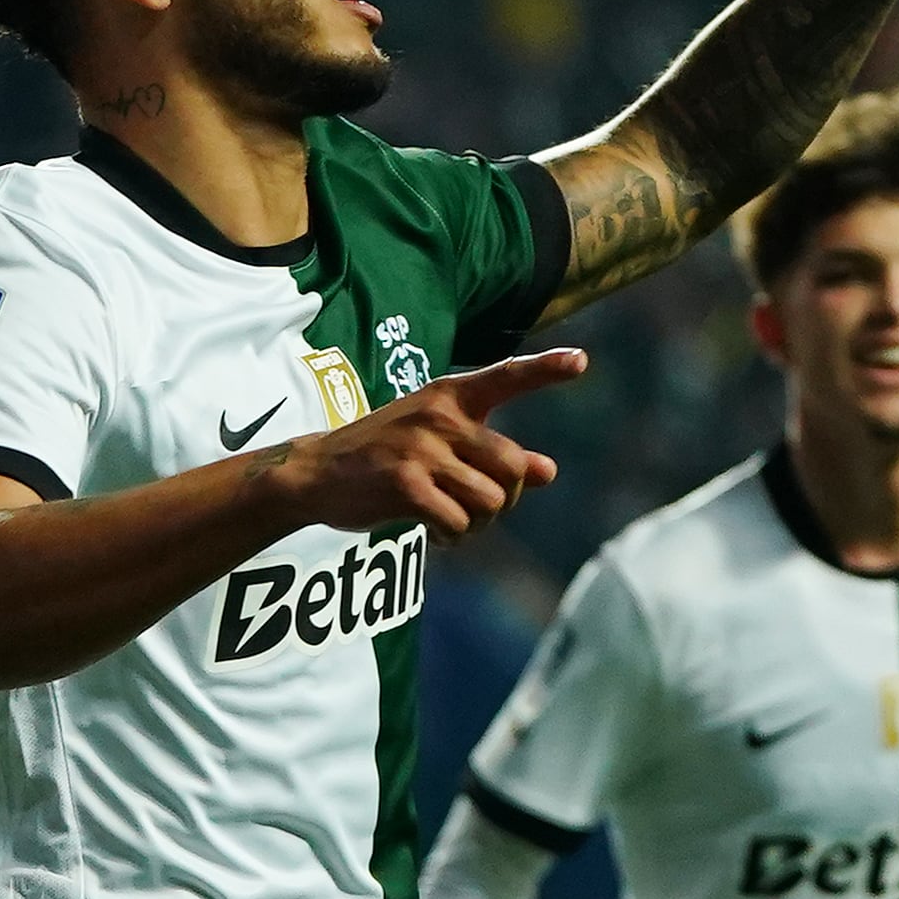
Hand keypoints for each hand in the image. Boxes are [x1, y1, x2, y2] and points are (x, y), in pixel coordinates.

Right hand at [269, 349, 587, 538]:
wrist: (316, 473)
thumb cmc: (385, 456)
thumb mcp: (439, 443)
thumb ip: (491, 453)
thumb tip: (550, 471)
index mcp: (449, 396)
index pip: (505, 377)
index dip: (546, 370)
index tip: (583, 362)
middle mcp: (439, 417)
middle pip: (513, 467)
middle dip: (506, 499)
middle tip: (479, 507)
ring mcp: (421, 449)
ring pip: (490, 502)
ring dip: (478, 524)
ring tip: (451, 519)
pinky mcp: (406, 485)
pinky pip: (459, 523)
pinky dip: (453, 537)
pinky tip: (434, 531)